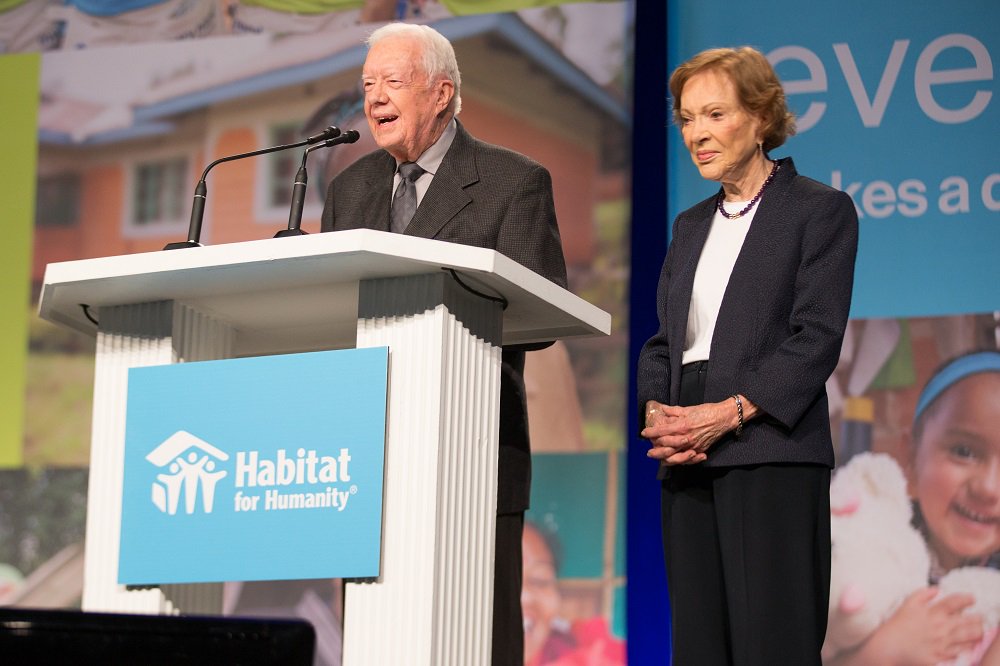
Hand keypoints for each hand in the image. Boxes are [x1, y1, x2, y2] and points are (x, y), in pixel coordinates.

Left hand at [640, 399, 735, 465]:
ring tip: (659, 459)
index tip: (644, 433)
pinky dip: (680, 461)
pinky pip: (688, 459)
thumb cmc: (707, 411)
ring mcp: (694, 446)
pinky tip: (674, 461)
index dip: (651, 432)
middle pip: (666, 446)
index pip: (662, 431)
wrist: (724, 418)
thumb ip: (673, 411)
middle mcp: (687, 438)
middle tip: (648, 450)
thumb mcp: (688, 409)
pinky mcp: (700, 450)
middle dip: (655, 448)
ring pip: (676, 456)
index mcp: (682, 425)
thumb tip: (662, 409)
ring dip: (665, 458)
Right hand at [859, 588, 982, 665]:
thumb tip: (936, 589)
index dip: (967, 599)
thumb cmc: (897, 625)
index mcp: (932, 612)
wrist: (889, 646)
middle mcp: (940, 627)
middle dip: (976, 618)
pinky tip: (964, 645)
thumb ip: (922, 594)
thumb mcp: (907, 604)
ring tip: (975, 631)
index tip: (971, 599)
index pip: (955, 602)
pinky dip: (965, 648)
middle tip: (976, 618)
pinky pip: (960, 653)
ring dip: (975, 633)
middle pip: (968, 621)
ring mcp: (942, 643)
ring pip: (969, 638)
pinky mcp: (941, 656)